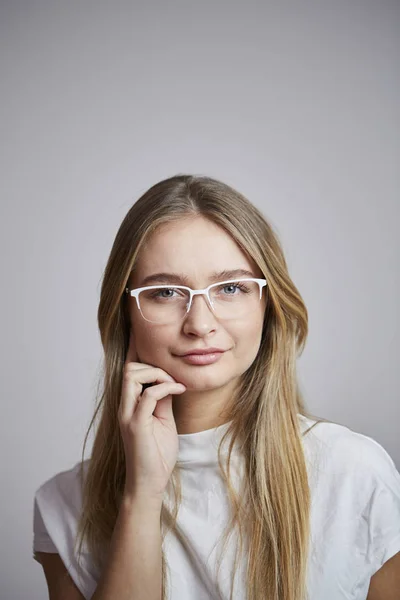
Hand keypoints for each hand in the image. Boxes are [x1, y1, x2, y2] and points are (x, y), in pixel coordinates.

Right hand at [118, 329, 185, 501]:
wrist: (150, 482)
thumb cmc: (157, 453)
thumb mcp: (163, 419)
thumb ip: (162, 399)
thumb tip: (169, 380)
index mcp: (129, 404)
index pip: (128, 371)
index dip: (135, 351)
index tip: (143, 336)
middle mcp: (124, 407)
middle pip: (128, 368)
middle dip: (152, 365)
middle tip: (172, 377)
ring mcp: (128, 415)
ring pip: (132, 377)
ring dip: (157, 374)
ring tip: (174, 384)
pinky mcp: (136, 425)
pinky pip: (148, 396)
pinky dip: (165, 388)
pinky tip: (179, 390)